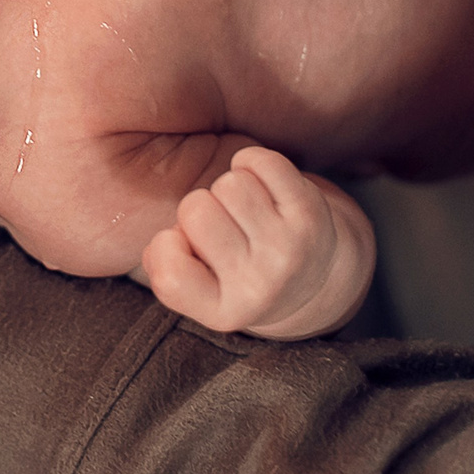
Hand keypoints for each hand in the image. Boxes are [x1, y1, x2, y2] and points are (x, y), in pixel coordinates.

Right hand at [140, 146, 374, 340]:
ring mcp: (288, 250)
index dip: (166, 246)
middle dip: (199, 208)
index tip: (185, 248)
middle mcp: (259, 287)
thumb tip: (168, 238)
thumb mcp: (196, 288)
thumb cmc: (234, 272)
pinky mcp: (310, 214)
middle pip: (195, 209)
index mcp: (221, 311)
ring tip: (242, 209)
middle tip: (220, 225)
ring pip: (229, 184)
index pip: (169, 271)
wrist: (310, 275)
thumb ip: (163, 265)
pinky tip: (259, 183)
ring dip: (229, 188)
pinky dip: (252, 162)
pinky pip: (263, 163)